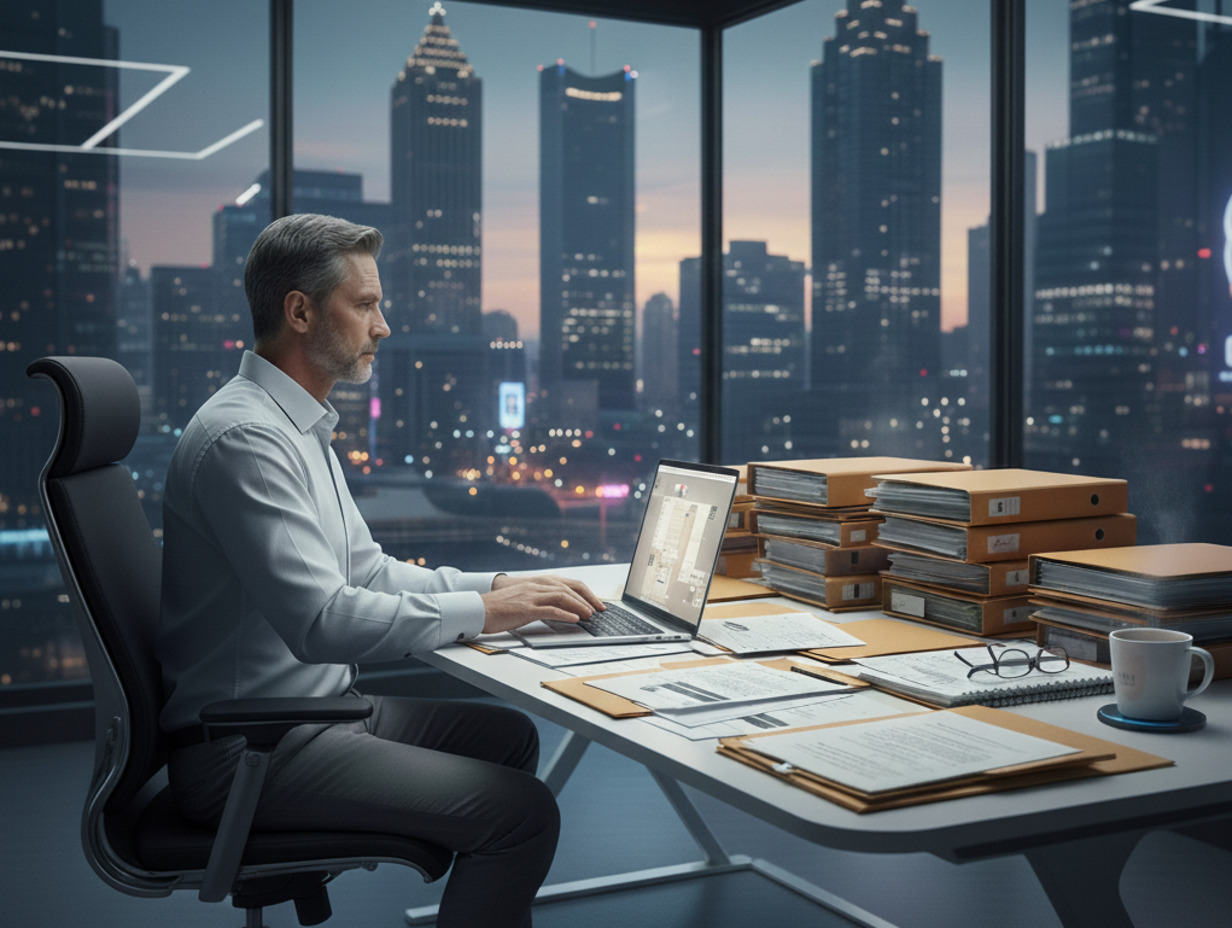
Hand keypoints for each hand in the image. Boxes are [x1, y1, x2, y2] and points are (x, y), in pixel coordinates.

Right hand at [480, 574, 605, 634]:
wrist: (480, 608)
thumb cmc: (501, 606)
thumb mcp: (525, 598)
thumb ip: (542, 599)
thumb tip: (562, 610)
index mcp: (539, 582)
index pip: (569, 583)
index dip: (586, 592)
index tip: (597, 603)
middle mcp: (537, 585)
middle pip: (570, 588)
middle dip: (588, 598)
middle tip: (601, 610)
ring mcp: (532, 596)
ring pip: (562, 596)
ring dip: (579, 605)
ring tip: (591, 615)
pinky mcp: (526, 608)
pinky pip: (550, 609)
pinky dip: (565, 613)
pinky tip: (574, 619)